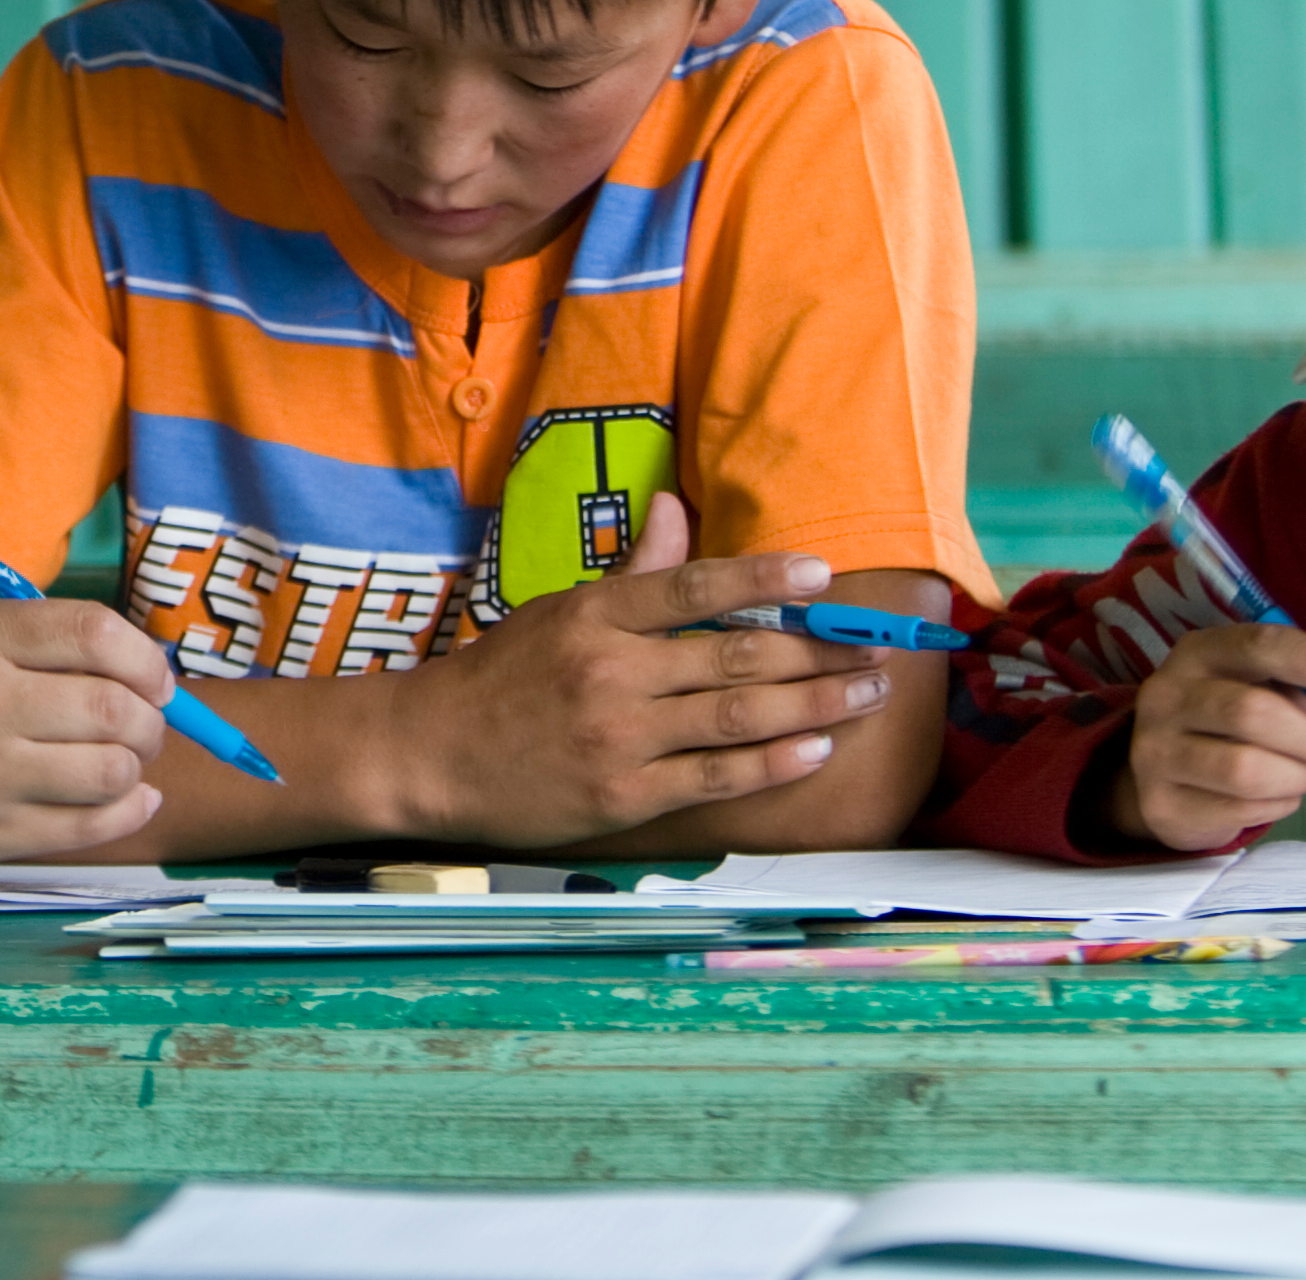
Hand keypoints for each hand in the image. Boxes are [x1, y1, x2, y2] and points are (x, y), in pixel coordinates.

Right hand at [0, 599, 171, 865]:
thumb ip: (46, 641)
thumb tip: (151, 673)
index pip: (94, 635)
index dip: (145, 658)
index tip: (154, 677)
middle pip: (113, 710)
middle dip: (151, 718)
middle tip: (145, 720)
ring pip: (111, 772)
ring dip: (137, 764)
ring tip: (121, 756)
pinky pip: (89, 827)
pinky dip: (128, 809)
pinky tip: (129, 796)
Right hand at [383, 492, 896, 846]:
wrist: (427, 754)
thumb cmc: (500, 678)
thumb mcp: (558, 611)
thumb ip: (631, 572)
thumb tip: (677, 509)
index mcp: (594, 616)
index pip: (692, 587)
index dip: (763, 578)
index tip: (822, 573)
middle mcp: (610, 672)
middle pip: (735, 658)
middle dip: (819, 654)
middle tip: (877, 649)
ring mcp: (619, 737)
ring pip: (738, 718)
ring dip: (816, 705)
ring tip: (869, 694)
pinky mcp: (624, 795)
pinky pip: (716, 777)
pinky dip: (774, 763)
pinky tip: (817, 748)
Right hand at [1105, 622, 1305, 850]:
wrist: (1162, 774)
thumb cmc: (1229, 717)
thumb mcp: (1266, 679)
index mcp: (1199, 653)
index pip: (1259, 646)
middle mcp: (1166, 695)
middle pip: (1253, 713)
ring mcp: (1157, 751)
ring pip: (1248, 770)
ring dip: (1298, 776)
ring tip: (1304, 773)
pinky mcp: (1163, 803)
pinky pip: (1242, 810)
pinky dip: (1278, 805)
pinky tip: (1274, 795)